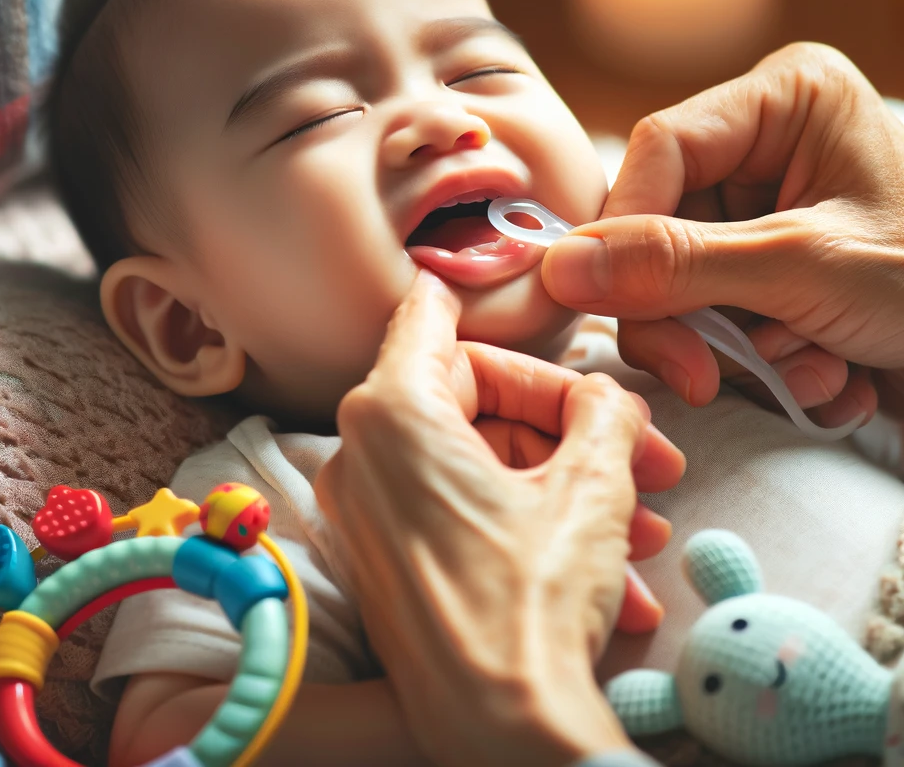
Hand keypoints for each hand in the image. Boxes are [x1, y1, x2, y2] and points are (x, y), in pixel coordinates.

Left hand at [316, 270, 684, 766]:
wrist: (500, 735)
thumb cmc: (531, 605)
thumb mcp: (592, 486)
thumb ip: (603, 411)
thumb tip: (607, 395)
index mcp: (392, 412)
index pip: (433, 317)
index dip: (475, 296)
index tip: (492, 283)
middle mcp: (360, 456)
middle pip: (476, 401)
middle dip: (569, 428)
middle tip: (644, 454)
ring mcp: (367, 514)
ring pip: (481, 465)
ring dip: (565, 487)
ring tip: (641, 525)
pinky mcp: (384, 561)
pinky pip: (462, 513)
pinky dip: (529, 527)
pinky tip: (610, 571)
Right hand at [541, 43, 903, 427]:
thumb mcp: (807, 269)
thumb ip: (678, 265)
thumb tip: (559, 268)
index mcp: (786, 98)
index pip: (658, 152)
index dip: (626, 234)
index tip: (619, 309)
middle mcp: (769, 140)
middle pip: (664, 222)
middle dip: (690, 312)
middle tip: (707, 376)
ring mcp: (770, 202)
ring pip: (687, 275)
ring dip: (736, 345)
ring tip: (812, 372)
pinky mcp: (773, 258)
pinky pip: (722, 303)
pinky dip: (763, 355)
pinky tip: (826, 372)